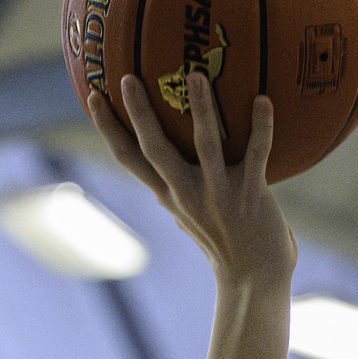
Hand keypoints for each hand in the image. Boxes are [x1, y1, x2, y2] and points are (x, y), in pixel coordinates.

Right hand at [88, 69, 296, 286]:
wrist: (255, 281)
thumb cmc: (228, 244)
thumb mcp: (195, 216)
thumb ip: (183, 189)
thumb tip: (174, 161)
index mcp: (169, 196)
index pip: (129, 159)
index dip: (108, 129)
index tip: (93, 96)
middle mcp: (187, 195)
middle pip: (154, 149)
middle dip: (139, 114)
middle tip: (128, 78)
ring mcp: (218, 195)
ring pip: (205, 146)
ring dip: (201, 110)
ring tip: (196, 77)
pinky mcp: (250, 195)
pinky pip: (257, 154)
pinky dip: (261, 127)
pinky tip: (263, 99)